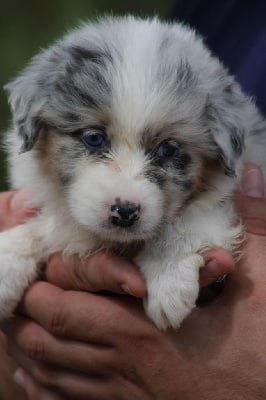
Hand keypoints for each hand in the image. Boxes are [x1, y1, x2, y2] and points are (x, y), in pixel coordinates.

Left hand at [7, 164, 265, 399]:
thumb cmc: (261, 359)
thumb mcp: (259, 290)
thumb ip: (250, 229)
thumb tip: (251, 173)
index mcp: (144, 331)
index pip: (72, 304)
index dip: (53, 282)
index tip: (49, 264)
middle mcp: (123, 365)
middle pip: (50, 337)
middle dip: (30, 309)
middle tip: (28, 285)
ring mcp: (122, 395)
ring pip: (52, 372)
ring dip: (28, 344)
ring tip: (17, 321)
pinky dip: (45, 387)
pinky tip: (34, 375)